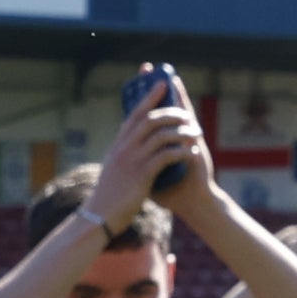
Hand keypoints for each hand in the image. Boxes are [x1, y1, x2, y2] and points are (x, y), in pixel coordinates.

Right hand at [94, 73, 205, 220]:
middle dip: (171, 111)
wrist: (100, 216)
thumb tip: (136, 142)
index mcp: (118, 143)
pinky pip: (166, 155)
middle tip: (187, 112)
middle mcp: (124, 147)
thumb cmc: (110, 193)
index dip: (149, 95)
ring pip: (161, 135)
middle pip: (150, 119)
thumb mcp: (115, 166)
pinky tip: (192, 153)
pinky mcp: (142, 175)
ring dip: (181, 131)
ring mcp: (133, 160)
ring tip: (196, 133)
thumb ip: (125, 153)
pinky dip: (181, 151)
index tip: (161, 81)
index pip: (134, 113)